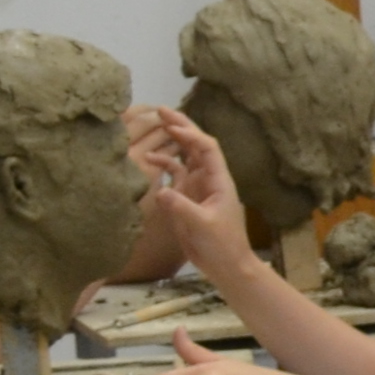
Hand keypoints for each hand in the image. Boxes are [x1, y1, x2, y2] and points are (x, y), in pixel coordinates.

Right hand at [129, 108, 255, 277]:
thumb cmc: (221, 245)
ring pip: (185, 157)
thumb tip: (161, 190)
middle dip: (181, 126)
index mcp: (219, 180)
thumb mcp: (202, 225)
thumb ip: (181, 208)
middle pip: (196, 145)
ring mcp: (198, 187)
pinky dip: (163, 165)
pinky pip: (175, 175)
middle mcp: (209, 178)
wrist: (226, 265)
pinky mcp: (187, 198)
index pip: (207, 148)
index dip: (191, 135)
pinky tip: (148, 159)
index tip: (172, 127)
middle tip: (161, 109)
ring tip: (155, 125)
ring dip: (172, 142)